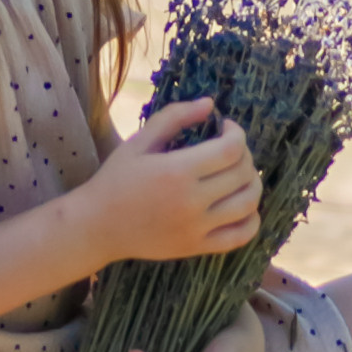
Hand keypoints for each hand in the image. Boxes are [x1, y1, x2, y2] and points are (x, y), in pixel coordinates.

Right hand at [82, 99, 261, 267]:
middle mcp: (192, 202)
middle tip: (229, 148)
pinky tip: (241, 204)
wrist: (98, 226)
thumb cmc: (116, 179)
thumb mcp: (139, 142)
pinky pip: (241, 235)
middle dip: (244, 154)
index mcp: (177, 171)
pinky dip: (252, 218)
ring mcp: (197, 228)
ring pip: (248, 204)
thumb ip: (174, 117)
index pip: (231, 149)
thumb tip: (210, 104)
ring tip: (238, 174)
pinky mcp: (198, 247)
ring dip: (252, 183)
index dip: (237, 133)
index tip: (226, 127)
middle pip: (243, 174)